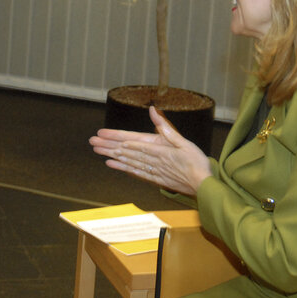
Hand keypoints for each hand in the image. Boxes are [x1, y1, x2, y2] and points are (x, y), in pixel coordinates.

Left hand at [90, 107, 211, 195]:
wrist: (203, 186)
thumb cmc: (196, 162)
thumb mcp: (183, 141)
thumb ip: (165, 127)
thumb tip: (153, 110)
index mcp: (159, 150)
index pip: (133, 141)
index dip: (117, 137)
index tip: (103, 134)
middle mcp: (152, 161)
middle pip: (126, 151)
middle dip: (108, 146)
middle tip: (93, 141)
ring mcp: (152, 171)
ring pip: (127, 161)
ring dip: (112, 155)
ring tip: (98, 151)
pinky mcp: (154, 178)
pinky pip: (135, 172)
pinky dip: (123, 168)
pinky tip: (112, 164)